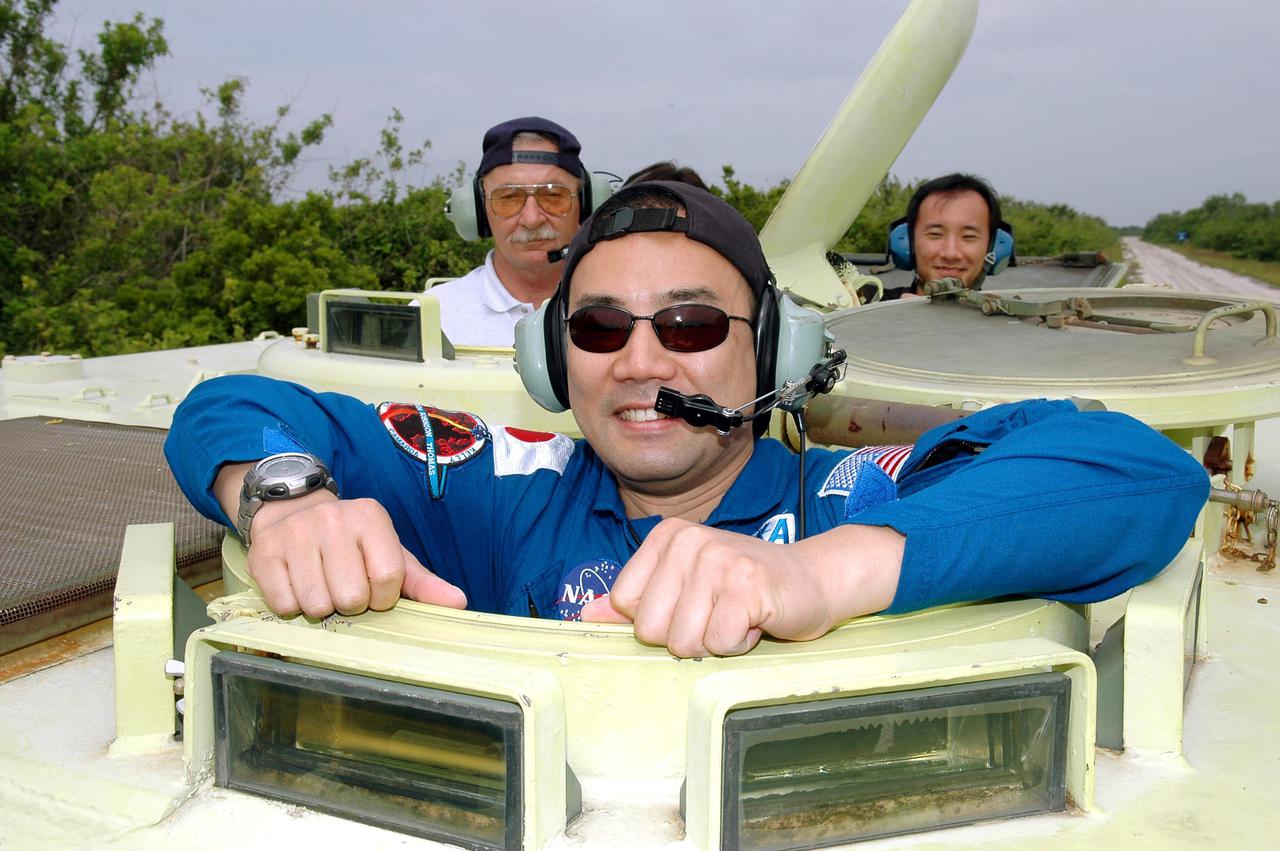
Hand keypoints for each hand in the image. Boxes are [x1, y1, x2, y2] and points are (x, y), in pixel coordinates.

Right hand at [245, 494, 466, 617]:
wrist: (292, 512)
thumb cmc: (351, 543)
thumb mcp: (390, 554)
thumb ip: (423, 582)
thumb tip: (458, 604)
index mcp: (371, 518)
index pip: (388, 577)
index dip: (382, 596)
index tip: (374, 588)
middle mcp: (332, 519)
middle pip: (352, 596)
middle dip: (351, 604)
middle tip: (344, 587)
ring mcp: (295, 534)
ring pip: (317, 604)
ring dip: (321, 607)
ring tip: (320, 585)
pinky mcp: (264, 553)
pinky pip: (284, 605)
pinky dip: (292, 607)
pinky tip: (296, 585)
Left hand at [579, 520, 902, 657]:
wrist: (813, 580)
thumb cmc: (743, 589)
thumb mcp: (685, 586)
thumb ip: (636, 600)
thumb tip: (586, 616)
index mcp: (666, 536)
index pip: (625, 605)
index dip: (660, 621)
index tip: (692, 605)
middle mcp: (689, 541)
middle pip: (650, 629)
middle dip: (686, 637)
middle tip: (717, 614)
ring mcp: (718, 559)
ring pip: (683, 641)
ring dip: (714, 642)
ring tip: (735, 616)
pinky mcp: (746, 585)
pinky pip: (719, 643)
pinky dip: (739, 645)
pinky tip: (755, 620)